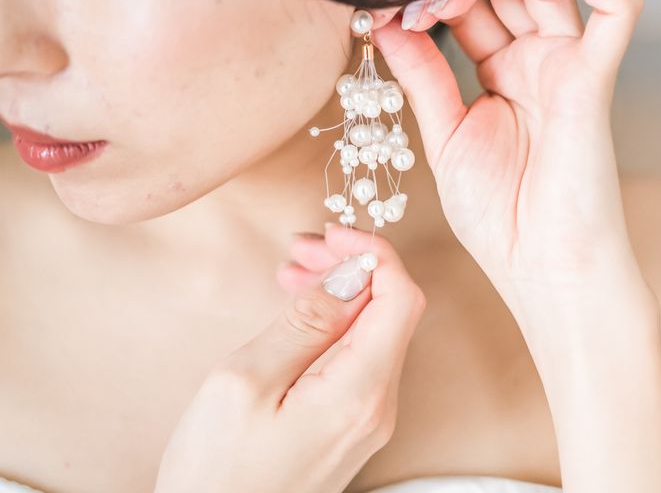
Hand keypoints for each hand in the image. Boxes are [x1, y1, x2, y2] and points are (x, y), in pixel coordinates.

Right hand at [155, 225, 424, 492]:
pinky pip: (361, 360)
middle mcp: (379, 406)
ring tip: (293, 273)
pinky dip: (337, 325)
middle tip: (301, 248)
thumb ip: (304, 323)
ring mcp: (369, 420)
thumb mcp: (245, 382)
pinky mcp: (352, 428)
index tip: (331, 233)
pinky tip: (301, 312)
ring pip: (376, 333)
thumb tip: (350, 275)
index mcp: (361, 391)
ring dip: (342, 293)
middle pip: (392, 311)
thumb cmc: (216, 471)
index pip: (402, 298)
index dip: (373, 253)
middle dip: (353, 266)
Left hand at [371, 0, 649, 309]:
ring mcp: (569, 64)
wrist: (543, 271)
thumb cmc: (501, 218)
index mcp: (503, 70)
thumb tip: (384, 19)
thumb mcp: (444, 135)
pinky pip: (618, 8)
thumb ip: (422, 74)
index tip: (383, 0)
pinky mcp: (596, 77)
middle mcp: (538, 59)